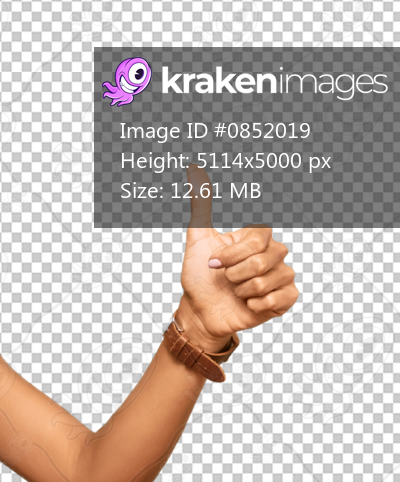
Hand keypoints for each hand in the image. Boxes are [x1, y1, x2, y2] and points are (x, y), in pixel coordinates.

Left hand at [176, 163, 298, 352]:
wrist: (200, 311)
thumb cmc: (199, 276)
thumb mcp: (197, 240)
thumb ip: (202, 206)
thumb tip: (194, 169)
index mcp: (257, 237)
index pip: (258, 237)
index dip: (233, 254)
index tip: (214, 263)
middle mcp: (274, 253)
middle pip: (262, 259)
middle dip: (234, 274)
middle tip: (225, 280)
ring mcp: (281, 275)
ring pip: (267, 280)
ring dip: (242, 291)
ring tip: (235, 292)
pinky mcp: (286, 298)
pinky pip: (282, 297)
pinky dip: (258, 304)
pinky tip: (248, 304)